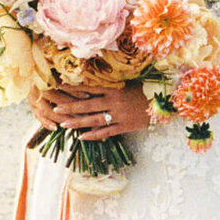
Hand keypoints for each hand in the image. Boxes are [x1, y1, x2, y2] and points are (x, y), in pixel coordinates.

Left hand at [29, 82, 149, 139]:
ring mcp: (119, 115)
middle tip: (55, 108)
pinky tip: (81, 137)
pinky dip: (94, 135)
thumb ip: (112, 84)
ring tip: (63, 124)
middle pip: (88, 104)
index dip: (74, 87)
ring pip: (94, 119)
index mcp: (114, 88)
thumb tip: (94, 83)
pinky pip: (106, 132)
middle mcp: (114, 101)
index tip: (59, 86)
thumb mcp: (128, 82)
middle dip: (70, 107)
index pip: (90, 87)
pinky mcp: (125, 126)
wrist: (164, 101)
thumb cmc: (146, 89)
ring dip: (78, 122)